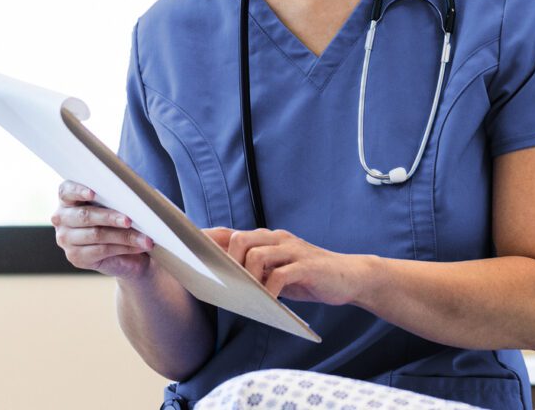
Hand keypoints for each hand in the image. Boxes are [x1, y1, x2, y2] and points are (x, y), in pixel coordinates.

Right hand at [51, 180, 154, 278]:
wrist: (125, 252)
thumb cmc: (120, 218)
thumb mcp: (117, 204)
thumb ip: (117, 196)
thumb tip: (135, 194)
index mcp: (68, 198)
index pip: (67, 191)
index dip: (79, 191)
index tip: (94, 194)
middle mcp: (61, 218)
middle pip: (85, 215)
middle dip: (110, 217)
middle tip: (129, 220)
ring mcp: (66, 239)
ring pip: (96, 234)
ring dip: (124, 236)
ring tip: (144, 237)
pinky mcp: (76, 257)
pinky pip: (102, 250)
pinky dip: (123, 248)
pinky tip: (138, 246)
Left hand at [207, 226, 371, 306]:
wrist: (348, 277)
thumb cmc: (309, 277)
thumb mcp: (278, 271)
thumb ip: (256, 271)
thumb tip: (223, 280)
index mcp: (267, 239)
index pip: (231, 233)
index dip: (208, 239)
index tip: (186, 247)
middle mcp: (277, 239)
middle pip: (240, 239)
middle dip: (226, 260)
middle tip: (224, 281)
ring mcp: (292, 250)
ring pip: (257, 254)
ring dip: (246, 276)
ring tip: (246, 294)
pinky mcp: (306, 266)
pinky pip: (281, 275)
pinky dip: (270, 289)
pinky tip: (268, 301)